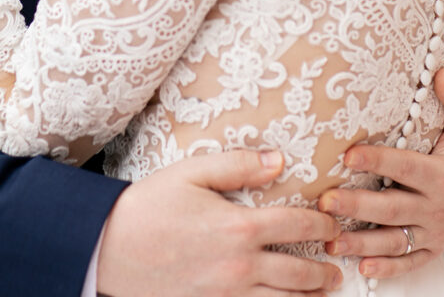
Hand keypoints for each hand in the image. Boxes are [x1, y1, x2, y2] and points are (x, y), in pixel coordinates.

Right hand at [97, 150, 342, 296]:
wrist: (108, 249)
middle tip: (335, 268)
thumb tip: (278, 161)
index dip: (321, 226)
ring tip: (320, 293)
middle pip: (298, 273)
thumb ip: (237, 165)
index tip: (332, 225)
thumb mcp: (191, 172)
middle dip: (323, 271)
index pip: (296, 226)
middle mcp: (240, 267)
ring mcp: (227, 296)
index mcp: (238, 226)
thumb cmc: (149, 206)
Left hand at [320, 69, 443, 281]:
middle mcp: (437, 208)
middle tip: (325, 201)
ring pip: (395, 241)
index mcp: (443, 176)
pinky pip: (410, 262)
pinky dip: (388, 269)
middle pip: (392, 209)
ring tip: (330, 241)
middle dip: (357, 206)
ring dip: (362, 243)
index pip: (405, 168)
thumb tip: (442, 72)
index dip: (378, 161)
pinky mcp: (432, 246)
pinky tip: (362, 267)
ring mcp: (434, 231)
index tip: (348, 154)